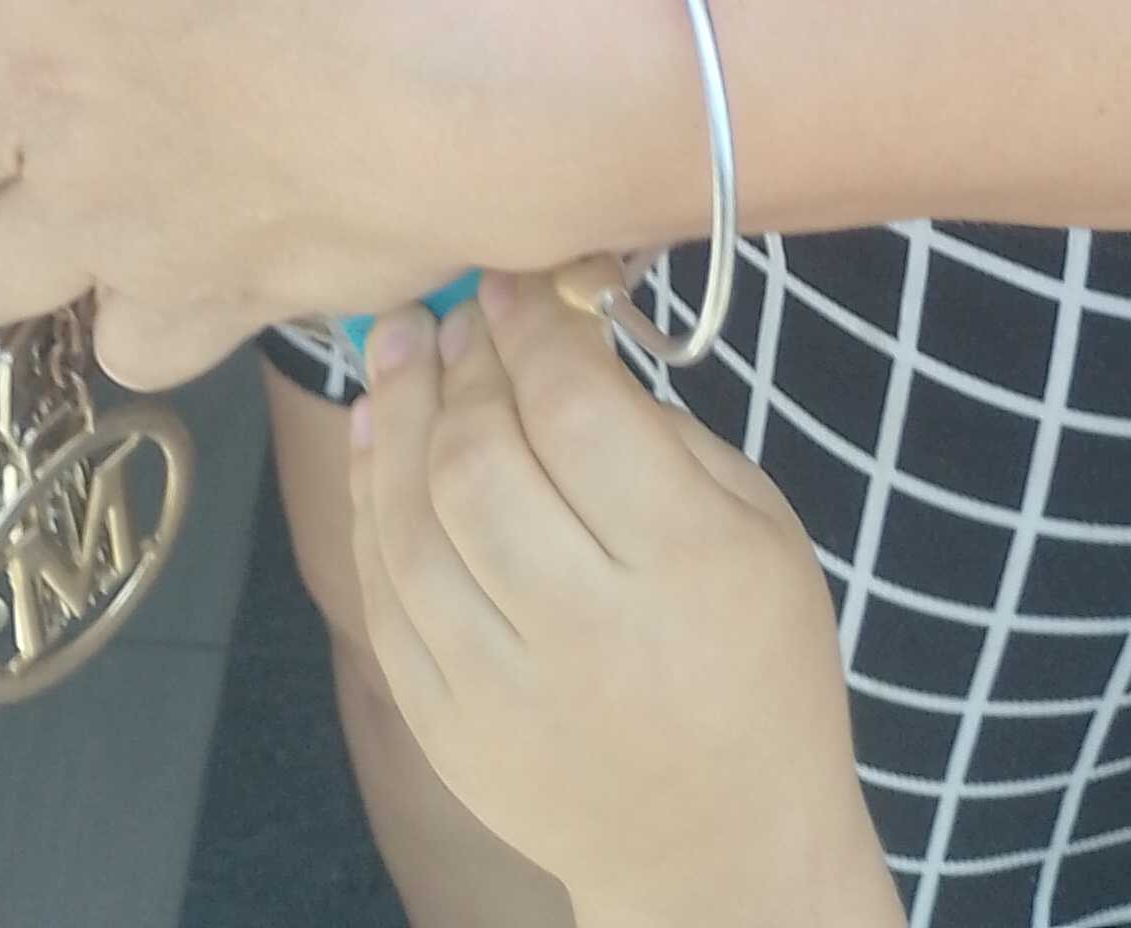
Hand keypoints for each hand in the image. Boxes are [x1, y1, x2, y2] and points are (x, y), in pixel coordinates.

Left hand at [350, 272, 900, 927]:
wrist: (718, 847)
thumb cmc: (759, 663)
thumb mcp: (760, 528)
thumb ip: (665, 434)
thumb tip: (557, 342)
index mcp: (685, 566)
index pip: (580, 415)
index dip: (533, 331)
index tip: (513, 284)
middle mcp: (585, 628)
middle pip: (480, 465)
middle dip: (456, 366)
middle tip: (449, 311)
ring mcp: (500, 688)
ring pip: (412, 527)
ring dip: (394, 420)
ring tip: (393, 349)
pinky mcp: (446, 730)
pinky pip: (384, 598)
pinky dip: (369, 506)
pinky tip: (376, 439)